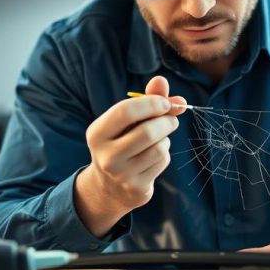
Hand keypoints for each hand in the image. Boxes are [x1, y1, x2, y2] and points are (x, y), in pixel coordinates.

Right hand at [75, 76, 186, 235]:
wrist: (109, 187)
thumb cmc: (121, 142)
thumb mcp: (127, 121)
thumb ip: (145, 99)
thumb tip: (162, 81)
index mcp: (97, 133)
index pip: (125, 111)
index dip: (150, 103)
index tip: (164, 103)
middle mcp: (106, 155)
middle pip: (147, 132)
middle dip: (166, 121)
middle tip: (171, 119)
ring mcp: (121, 174)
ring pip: (159, 148)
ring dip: (165, 139)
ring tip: (157, 140)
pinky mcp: (136, 188)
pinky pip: (162, 162)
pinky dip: (164, 155)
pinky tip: (153, 157)